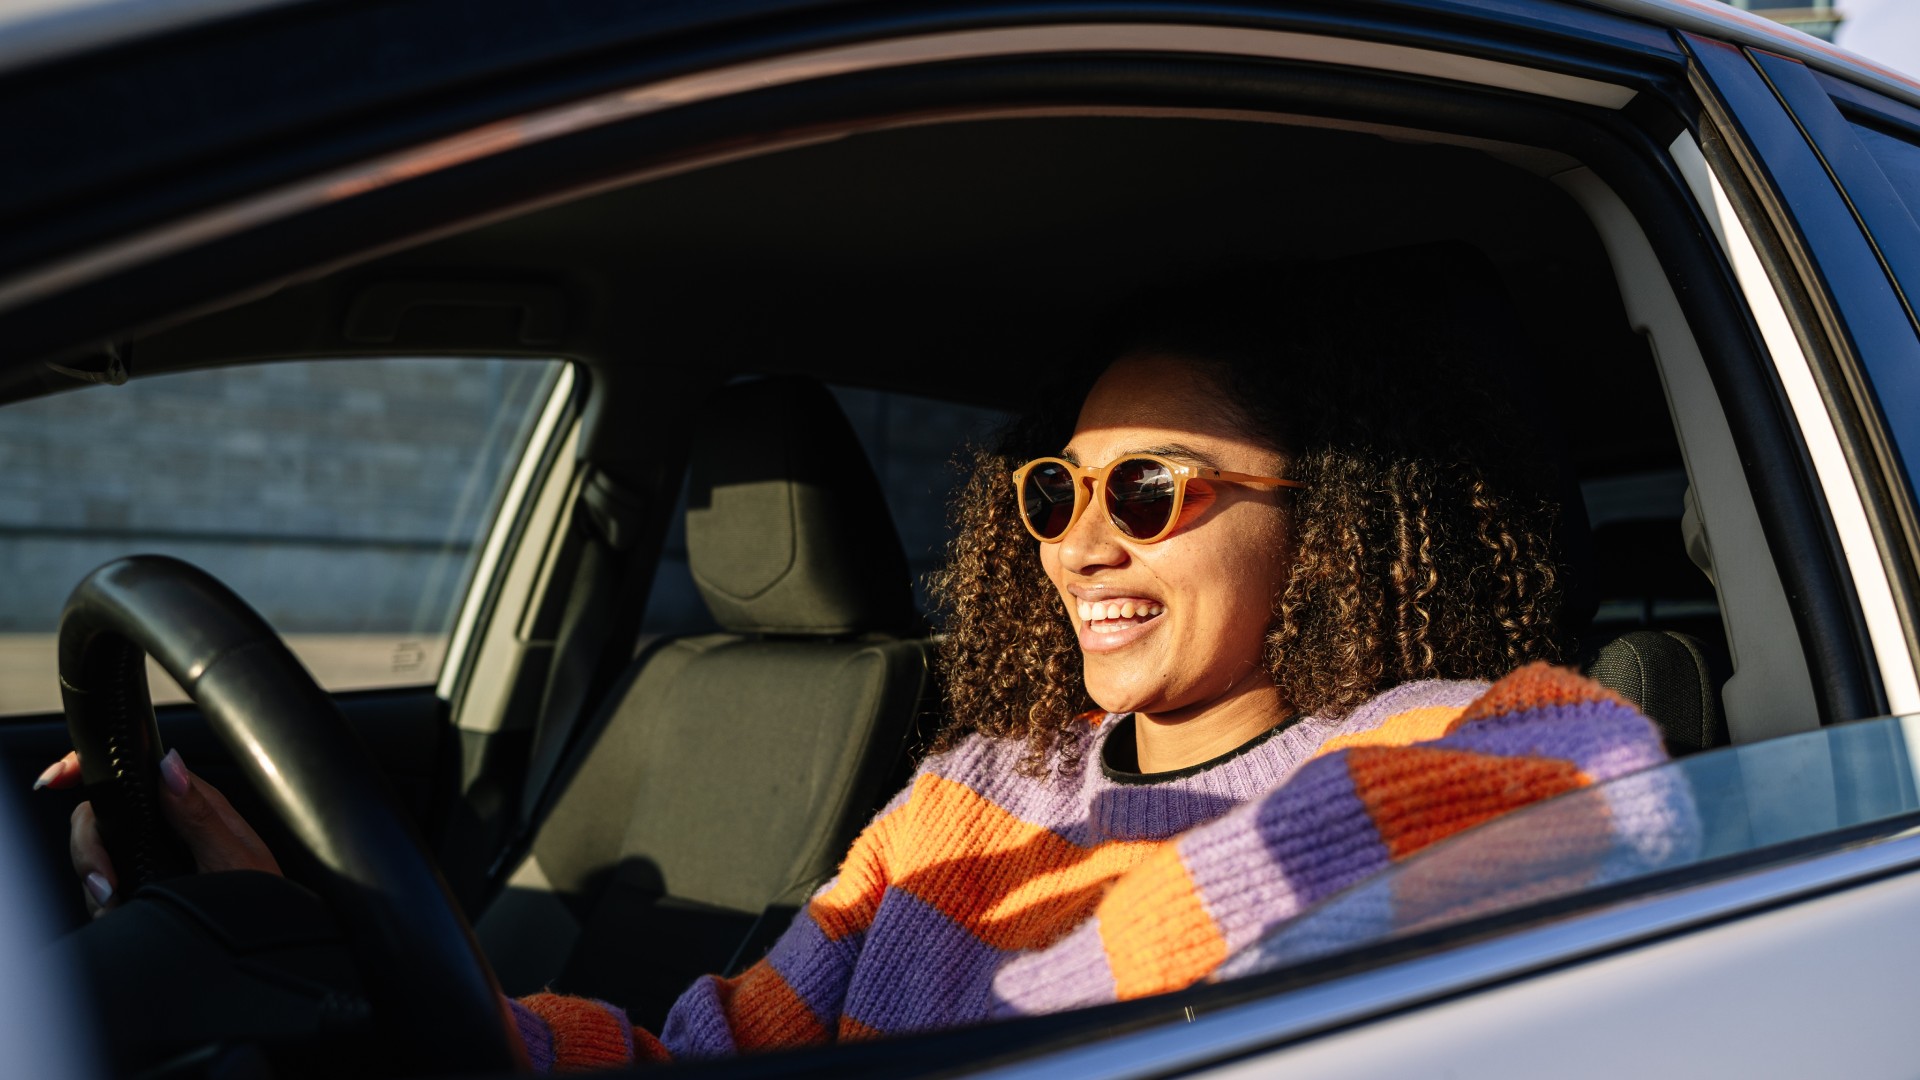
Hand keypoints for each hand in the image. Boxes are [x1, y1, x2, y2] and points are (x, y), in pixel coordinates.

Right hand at [38, 749, 281, 917]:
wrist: (265, 944)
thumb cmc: (263, 899)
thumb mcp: (233, 858)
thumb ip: (198, 814)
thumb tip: (170, 764)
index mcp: (193, 805)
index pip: (135, 773)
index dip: (92, 768)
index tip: (59, 778)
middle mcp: (168, 826)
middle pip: (99, 816)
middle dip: (88, 848)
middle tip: (105, 881)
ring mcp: (151, 856)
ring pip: (96, 854)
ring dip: (94, 879)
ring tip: (116, 902)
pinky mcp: (141, 886)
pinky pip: (102, 886)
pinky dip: (101, 901)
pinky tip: (117, 911)